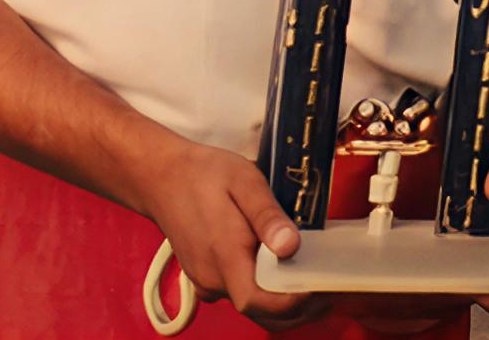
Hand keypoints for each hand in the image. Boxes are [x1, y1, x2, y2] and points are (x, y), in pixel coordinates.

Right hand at [129, 137, 327, 330]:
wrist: (161, 177)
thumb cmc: (203, 174)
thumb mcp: (243, 181)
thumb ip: (267, 215)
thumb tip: (291, 246)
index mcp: (224, 256)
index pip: (260, 302)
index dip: (294, 303)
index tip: (321, 288)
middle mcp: (213, 278)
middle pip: (260, 313)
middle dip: (298, 310)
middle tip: (328, 290)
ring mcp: (206, 282)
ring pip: (251, 306)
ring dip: (283, 303)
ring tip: (311, 280)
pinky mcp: (204, 278)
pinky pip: (238, 294)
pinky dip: (263, 293)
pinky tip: (279, 272)